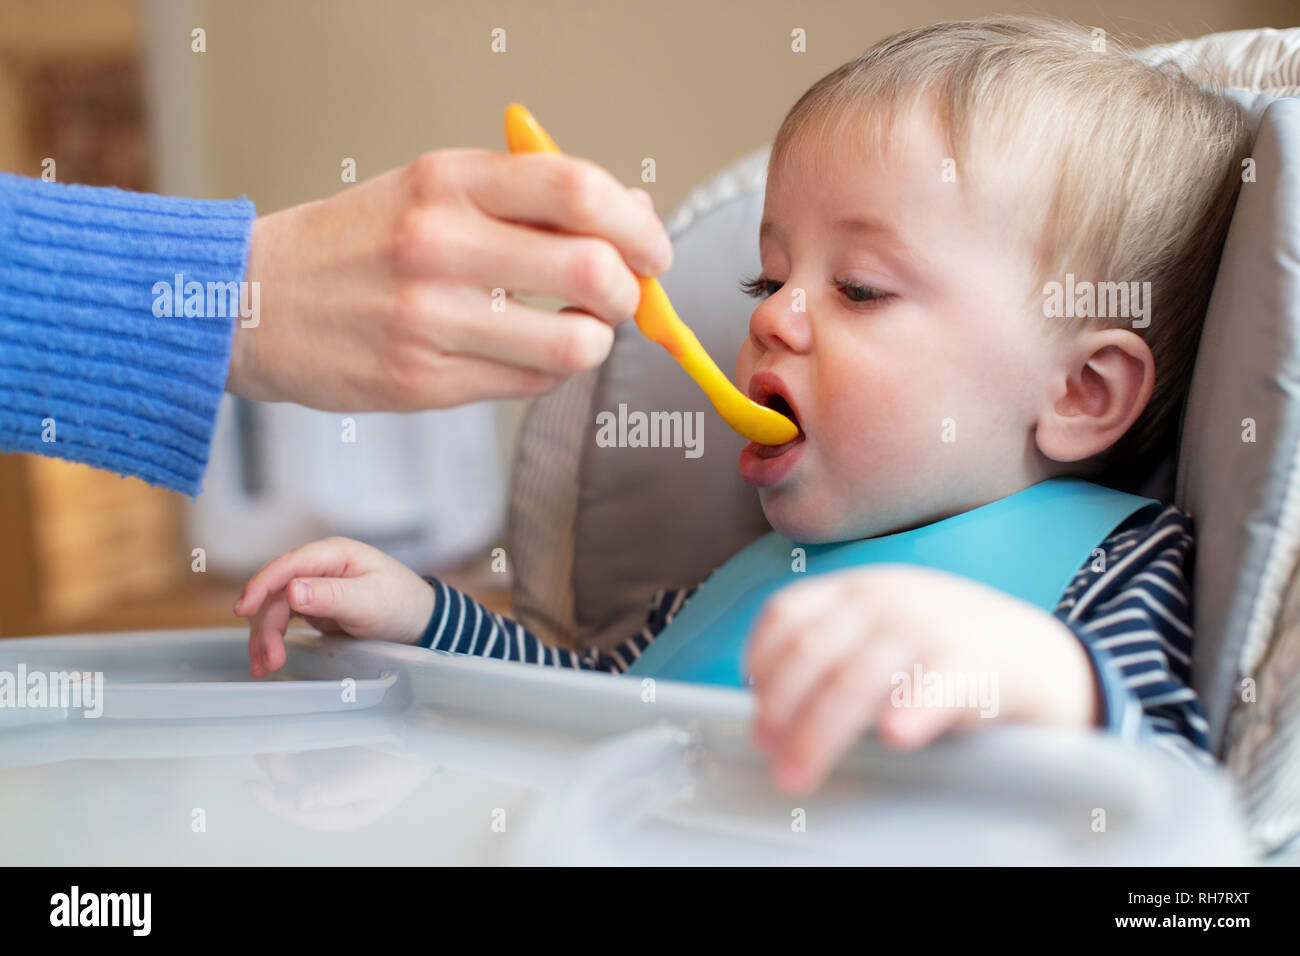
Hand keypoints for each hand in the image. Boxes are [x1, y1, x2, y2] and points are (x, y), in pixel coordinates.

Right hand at [227, 149, 672, 410]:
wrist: (250, 302)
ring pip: (573, 343)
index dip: (637, 224)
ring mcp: (429, 319)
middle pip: (593, 270)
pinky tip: (528, 356)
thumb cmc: (357, 243)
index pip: (577, 190)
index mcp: (447, 181)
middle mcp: (439, 244)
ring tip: (577, 331)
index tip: (651, 249)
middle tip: (623, 297)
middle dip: (631, 292)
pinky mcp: (422, 382)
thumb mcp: (433, 190)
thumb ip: (529, 199)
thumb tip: (633, 214)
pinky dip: (549, 372)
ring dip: (596, 341)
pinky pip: (530, 385)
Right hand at [234, 537, 435, 676]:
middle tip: (268, 661)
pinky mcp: (314, 605)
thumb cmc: (400, 604)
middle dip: (266, 625)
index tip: (243, 610)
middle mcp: (318, 566)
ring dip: (265, 636)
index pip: (288, 565)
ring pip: (275, 608)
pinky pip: (284, 619)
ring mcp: (314, 585)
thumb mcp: (368, 602)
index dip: (262, 585)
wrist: (419, 621)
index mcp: (333, 553)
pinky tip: (267, 658)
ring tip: (265, 667)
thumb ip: (331, 596)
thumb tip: (291, 591)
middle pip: (276, 592)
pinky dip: (274, 638)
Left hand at [744, 565, 1100, 794]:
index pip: (788, 614)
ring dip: (820, 731)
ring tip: (799, 773)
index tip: (753, 711)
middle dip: (781, 710)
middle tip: (769, 755)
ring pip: (857, 678)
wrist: (1040, 658)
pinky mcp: (974, 662)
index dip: (762, 664)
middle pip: (813, 653)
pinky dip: (913, 708)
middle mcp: (886, 599)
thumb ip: (834, 648)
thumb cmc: (945, 653)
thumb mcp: (883, 629)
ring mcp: (929, 627)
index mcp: (857, 588)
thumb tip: (767, 706)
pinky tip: (896, 735)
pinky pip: (936, 685)